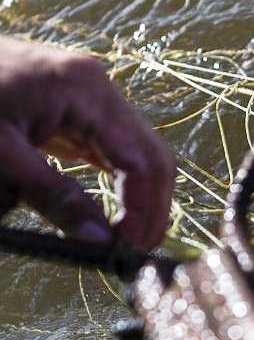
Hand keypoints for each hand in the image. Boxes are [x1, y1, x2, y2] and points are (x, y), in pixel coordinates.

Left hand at [0, 36, 174, 251]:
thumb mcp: (0, 155)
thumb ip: (54, 197)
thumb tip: (100, 242)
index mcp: (87, 90)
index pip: (141, 159)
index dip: (142, 208)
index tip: (126, 248)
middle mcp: (100, 89)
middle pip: (153, 155)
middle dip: (150, 207)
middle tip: (133, 251)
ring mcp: (92, 97)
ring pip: (140, 154)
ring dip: (139, 197)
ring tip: (125, 238)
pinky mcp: (79, 110)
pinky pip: (115, 150)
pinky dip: (119, 183)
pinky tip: (111, 212)